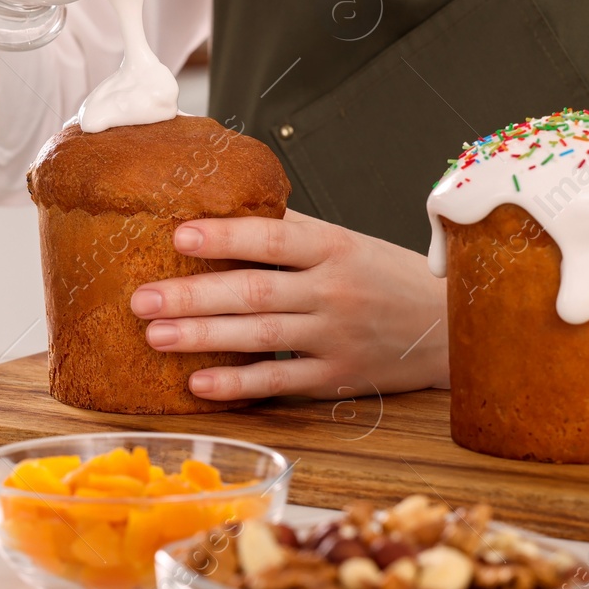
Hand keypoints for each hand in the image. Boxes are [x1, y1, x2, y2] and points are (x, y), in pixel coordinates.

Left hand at [130, 211, 447, 401]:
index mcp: (334, 247)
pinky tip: (198, 382)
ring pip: (261, 336)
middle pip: (256, 291)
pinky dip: (238, 384)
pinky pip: (280, 381)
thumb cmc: (387, 277)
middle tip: (141, 297)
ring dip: (203, 338)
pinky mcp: (336, 378)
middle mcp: (334, 292)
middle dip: (193, 295)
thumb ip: (289, 229)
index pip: (274, 238)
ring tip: (154, 335)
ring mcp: (335, 338)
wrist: (447, 327)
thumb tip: (222, 204)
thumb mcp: (346, 241)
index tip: (179, 234)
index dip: (225, 236)